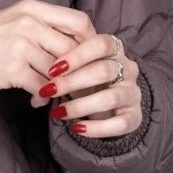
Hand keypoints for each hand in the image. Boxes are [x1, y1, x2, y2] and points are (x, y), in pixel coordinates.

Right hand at [0, 0, 142, 137]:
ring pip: (60, 71)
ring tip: (59, 96)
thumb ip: (45, 26)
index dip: (90, 42)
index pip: (79, 21)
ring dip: (63, 88)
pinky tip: (37, 102)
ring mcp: (20, 46)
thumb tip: (78, 43)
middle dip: (82, 72)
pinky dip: (43, 98)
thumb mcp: (14, 20)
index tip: (90, 58)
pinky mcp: (12, 69)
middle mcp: (29, 23)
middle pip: (74, 49)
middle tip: (84, 86)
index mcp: (32, 8)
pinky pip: (42, 88)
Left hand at [29, 22, 142, 138]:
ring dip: (80, 106)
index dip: (78, 54)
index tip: (53, 68)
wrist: (111, 106)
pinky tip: (76, 128)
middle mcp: (128, 69)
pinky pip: (120, 123)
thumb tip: (36, 75)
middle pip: (104, 70)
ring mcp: (133, 93)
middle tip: (49, 90)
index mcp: (114, 50)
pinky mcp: (135, 116)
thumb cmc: (87, 81)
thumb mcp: (77, 68)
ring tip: (58, 112)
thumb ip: (63, 65)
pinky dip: (96, 128)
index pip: (101, 44)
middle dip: (73, 82)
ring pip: (111, 97)